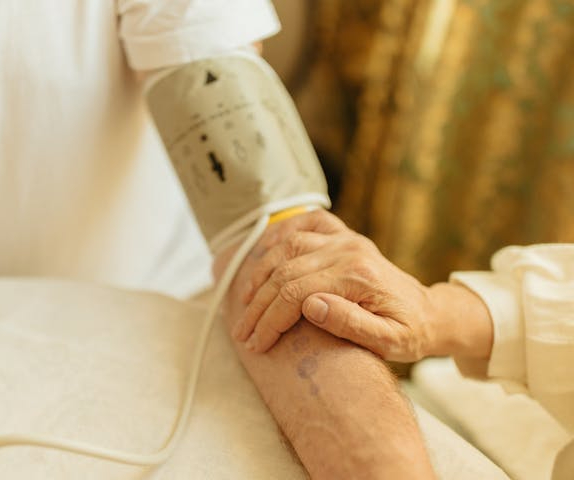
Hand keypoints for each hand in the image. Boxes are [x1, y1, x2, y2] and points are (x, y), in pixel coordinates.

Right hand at [231, 210, 492, 361]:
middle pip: (285, 271)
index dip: (270, 319)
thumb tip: (310, 306)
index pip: (296, 293)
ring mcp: (345, 239)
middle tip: (242, 332)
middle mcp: (349, 249)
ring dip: (261, 272)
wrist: (430, 312)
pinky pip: (306, 224)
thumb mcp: (389, 342)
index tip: (255, 343)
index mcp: (358, 276)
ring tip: (246, 302)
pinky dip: (281, 235)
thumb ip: (351, 324)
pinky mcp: (344, 236)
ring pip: (288, 246)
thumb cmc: (409, 333)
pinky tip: (264, 254)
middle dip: (258, 304)